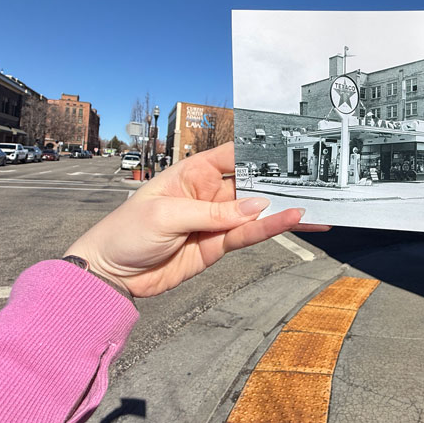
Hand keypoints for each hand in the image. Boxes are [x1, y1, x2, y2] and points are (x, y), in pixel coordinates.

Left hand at [65, 143, 328, 297]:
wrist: (110, 274)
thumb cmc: (126, 232)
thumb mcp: (167, 215)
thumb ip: (213, 212)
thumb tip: (255, 206)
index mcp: (191, 172)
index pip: (231, 155)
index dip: (258, 150)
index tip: (288, 148)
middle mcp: (207, 193)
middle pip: (250, 183)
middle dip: (279, 183)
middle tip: (313, 182)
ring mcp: (214, 220)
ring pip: (255, 211)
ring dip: (282, 210)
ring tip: (312, 207)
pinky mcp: (216, 245)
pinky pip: (247, 235)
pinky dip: (269, 230)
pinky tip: (291, 222)